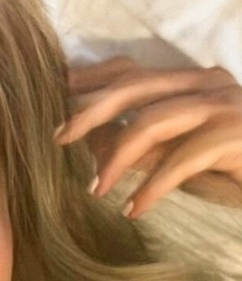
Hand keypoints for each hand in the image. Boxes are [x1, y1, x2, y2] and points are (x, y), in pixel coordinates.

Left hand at [56, 57, 241, 216]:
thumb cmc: (233, 168)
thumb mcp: (179, 155)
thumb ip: (145, 146)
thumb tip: (95, 147)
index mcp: (191, 82)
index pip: (133, 71)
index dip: (93, 82)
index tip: (57, 97)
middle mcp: (206, 85)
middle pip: (135, 87)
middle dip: (91, 111)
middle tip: (59, 139)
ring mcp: (223, 107)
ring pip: (153, 121)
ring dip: (117, 158)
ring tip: (95, 190)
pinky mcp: (236, 136)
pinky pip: (184, 159)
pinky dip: (154, 186)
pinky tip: (134, 209)